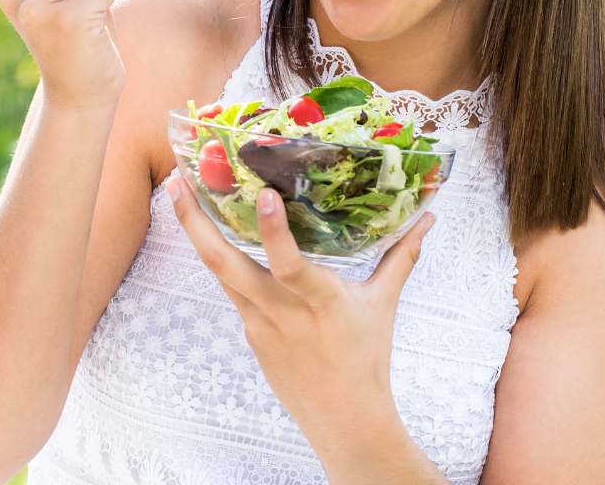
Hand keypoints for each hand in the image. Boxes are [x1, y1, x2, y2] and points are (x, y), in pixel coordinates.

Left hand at [167, 174, 435, 475]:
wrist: (345, 424)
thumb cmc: (367, 359)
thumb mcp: (383, 303)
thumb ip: (402, 255)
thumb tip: (428, 218)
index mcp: (321, 301)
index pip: (291, 265)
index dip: (274, 231)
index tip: (262, 194)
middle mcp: (281, 311)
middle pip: (226, 266)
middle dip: (195, 222)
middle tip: (176, 179)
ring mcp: (258, 325)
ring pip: (219, 274)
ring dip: (197, 233)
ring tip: (179, 192)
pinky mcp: (249, 334)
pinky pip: (232, 289)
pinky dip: (223, 259)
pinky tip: (216, 233)